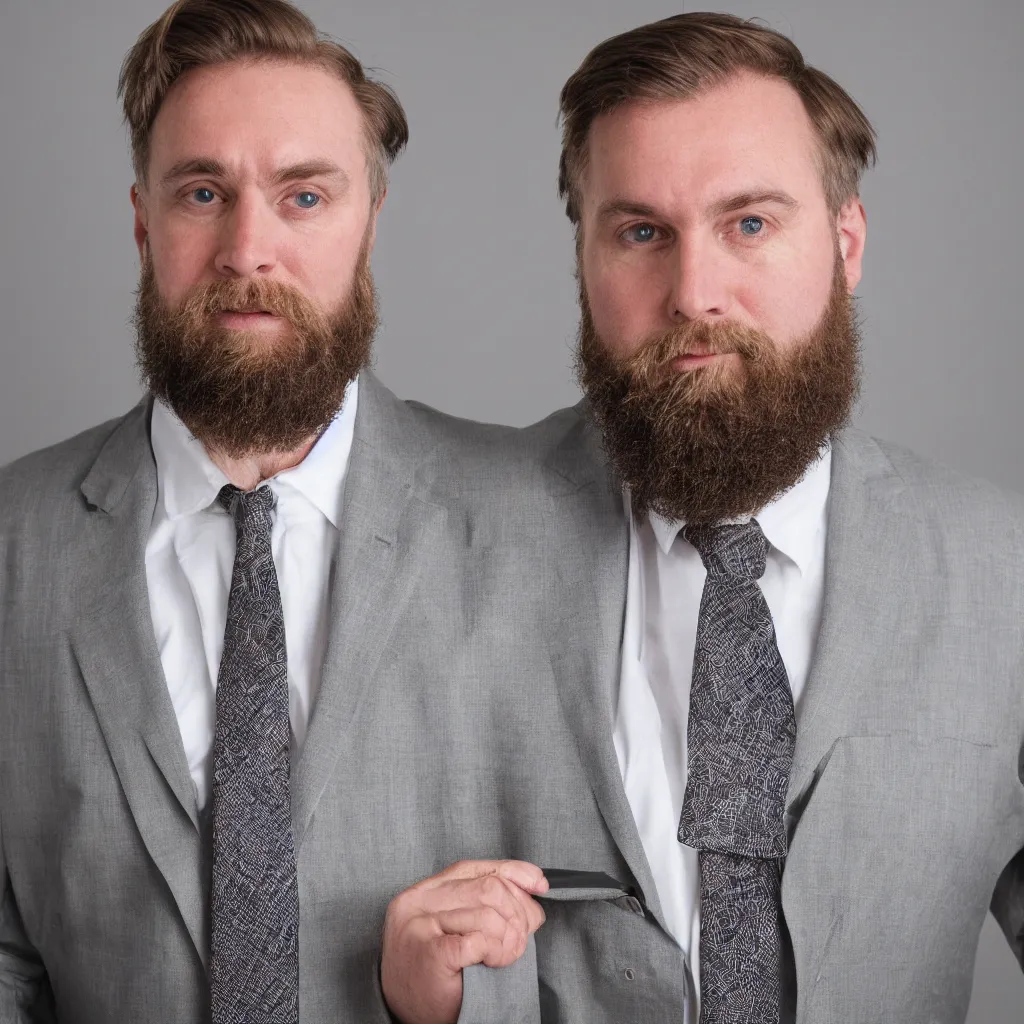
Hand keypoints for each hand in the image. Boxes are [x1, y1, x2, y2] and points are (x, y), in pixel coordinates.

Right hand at [380, 859, 548, 1023]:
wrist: (403, 1017)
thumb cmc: (434, 974)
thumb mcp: (457, 927)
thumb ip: (485, 902)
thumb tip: (534, 885)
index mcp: (424, 892)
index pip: (475, 869)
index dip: (513, 872)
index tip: (538, 884)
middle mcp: (417, 903)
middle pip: (488, 888)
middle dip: (517, 913)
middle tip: (519, 940)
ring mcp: (420, 927)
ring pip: (488, 914)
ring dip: (509, 939)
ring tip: (504, 957)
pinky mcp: (430, 954)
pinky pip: (479, 941)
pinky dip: (496, 952)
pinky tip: (491, 963)